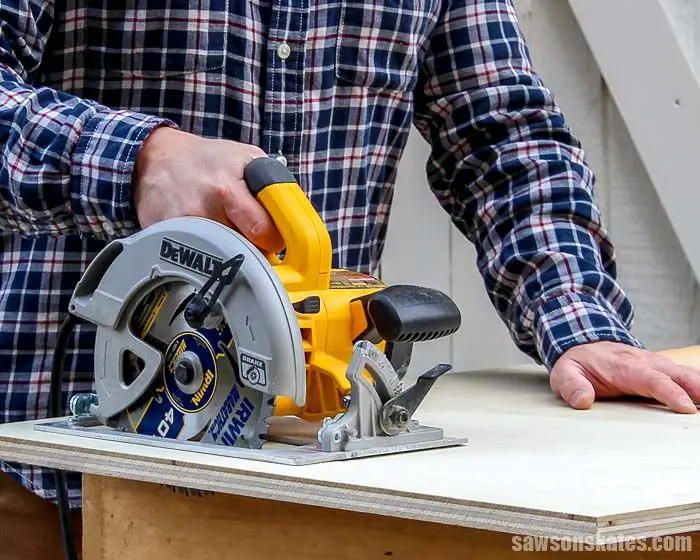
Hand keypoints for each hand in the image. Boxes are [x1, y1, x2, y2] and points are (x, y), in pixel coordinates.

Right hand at [132, 126, 283, 252]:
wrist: (157, 159)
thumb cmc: (208, 160)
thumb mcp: (247, 159)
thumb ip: (273, 188)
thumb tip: (296, 221)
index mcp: (228, 189)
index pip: (264, 232)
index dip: (274, 239)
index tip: (274, 237)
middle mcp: (204, 210)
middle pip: (245, 252)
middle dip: (254, 249)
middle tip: (252, 237)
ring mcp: (182, 229)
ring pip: (223, 260)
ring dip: (230, 252)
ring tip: (226, 231)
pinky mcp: (167, 241)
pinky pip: (197, 261)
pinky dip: (205, 254)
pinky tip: (204, 236)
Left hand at [549, 341, 699, 412]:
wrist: (582, 343)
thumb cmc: (578, 362)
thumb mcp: (565, 373)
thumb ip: (572, 386)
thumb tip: (582, 400)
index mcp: (624, 366)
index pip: (651, 379)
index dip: (669, 392)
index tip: (684, 406)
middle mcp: (644, 363)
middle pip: (677, 374)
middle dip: (696, 387)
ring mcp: (655, 365)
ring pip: (685, 373)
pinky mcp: (660, 369)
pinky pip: (684, 375)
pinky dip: (697, 384)